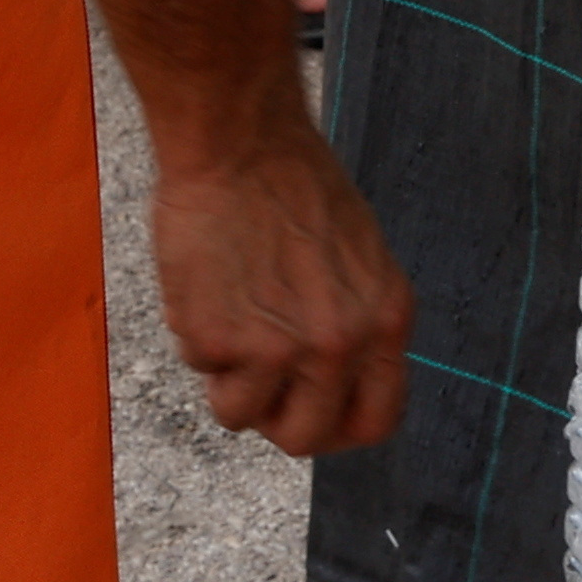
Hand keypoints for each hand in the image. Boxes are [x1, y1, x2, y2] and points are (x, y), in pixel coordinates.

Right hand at [152, 100, 415, 456]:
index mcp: (387, 320)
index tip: (312, 412)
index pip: (377, 420)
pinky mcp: (219, 340)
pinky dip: (195, 334)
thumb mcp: (359, 258)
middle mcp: (340, 344)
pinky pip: (199, 369)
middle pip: (305, 438)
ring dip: (226, 378)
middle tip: (257, 379)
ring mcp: (278, 348)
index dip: (338, 427)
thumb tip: (334, 383)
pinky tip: (206, 282)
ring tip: (227, 315)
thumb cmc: (295, 184)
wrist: (241, 143)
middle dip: (275, 418)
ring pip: (240, 415)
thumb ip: (355, 323)